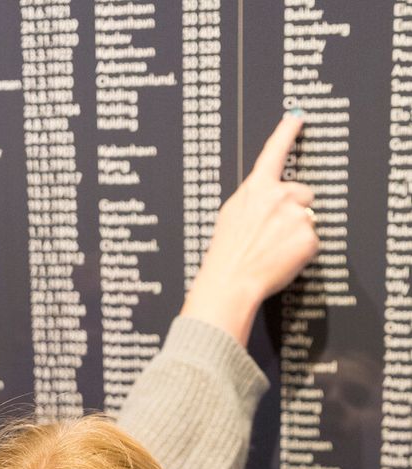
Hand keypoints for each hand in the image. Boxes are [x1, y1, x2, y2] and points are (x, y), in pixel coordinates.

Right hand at [181, 112, 318, 344]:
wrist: (230, 282)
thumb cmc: (225, 254)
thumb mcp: (230, 216)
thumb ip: (253, 199)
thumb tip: (266, 196)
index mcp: (257, 189)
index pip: (274, 153)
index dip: (286, 132)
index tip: (297, 117)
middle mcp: (280, 197)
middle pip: (302, 193)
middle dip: (293, 208)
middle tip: (273, 232)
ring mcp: (297, 216)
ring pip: (307, 218)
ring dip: (296, 231)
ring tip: (273, 250)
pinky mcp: (309, 237)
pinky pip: (311, 241)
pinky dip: (300, 251)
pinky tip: (280, 259)